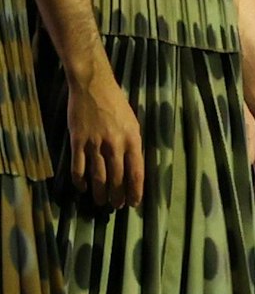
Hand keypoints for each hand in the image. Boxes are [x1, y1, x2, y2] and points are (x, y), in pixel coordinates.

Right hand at [66, 69, 144, 208]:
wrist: (94, 87)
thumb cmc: (117, 104)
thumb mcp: (133, 123)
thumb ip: (132, 144)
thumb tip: (132, 167)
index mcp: (132, 139)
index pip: (136, 171)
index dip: (135, 190)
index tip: (134, 202)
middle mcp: (115, 144)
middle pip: (117, 178)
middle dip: (117, 195)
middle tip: (116, 206)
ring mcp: (95, 144)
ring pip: (98, 176)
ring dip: (100, 192)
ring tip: (101, 202)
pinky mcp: (78, 142)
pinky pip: (78, 167)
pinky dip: (80, 181)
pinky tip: (82, 188)